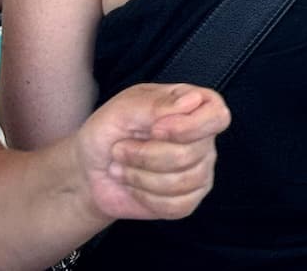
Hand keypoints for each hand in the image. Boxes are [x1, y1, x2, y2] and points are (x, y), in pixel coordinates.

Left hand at [74, 84, 229, 221]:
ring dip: (140, 177)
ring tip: (122, 168)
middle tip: (120, 149)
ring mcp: (199, 170)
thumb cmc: (108, 132)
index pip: (217, 116)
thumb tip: (192, 101)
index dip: (188, 127)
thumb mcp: (122, 108)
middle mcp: (203, 139)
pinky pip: (178, 206)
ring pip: (182, 182)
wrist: (90, 170)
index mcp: (195, 107)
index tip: (155, 129)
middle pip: (191, 153)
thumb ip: (156, 103)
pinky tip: (134, 187)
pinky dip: (146, 198)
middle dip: (145, 155)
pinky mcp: (187, 199)